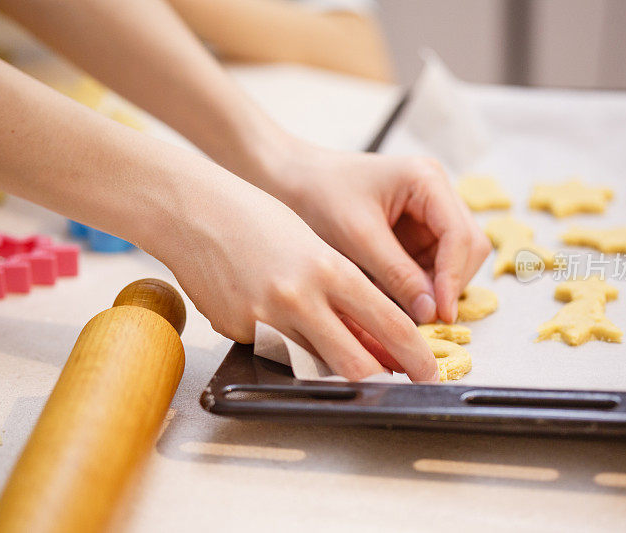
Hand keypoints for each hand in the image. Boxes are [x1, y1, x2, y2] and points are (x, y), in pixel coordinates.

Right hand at [155, 170, 439, 381]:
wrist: (196, 211)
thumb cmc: (259, 219)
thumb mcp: (314, 246)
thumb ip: (346, 293)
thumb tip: (375, 339)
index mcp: (328, 269)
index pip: (387, 322)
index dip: (415, 353)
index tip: (429, 368)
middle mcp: (300, 298)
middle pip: (357, 361)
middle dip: (386, 380)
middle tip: (404, 385)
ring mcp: (266, 319)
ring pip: (317, 366)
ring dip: (339, 371)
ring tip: (355, 365)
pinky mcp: (239, 331)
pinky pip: (276, 353)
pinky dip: (292, 350)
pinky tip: (289, 330)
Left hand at [259, 141, 490, 324]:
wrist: (290, 181)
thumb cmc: (318, 196)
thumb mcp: (357, 237)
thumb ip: (397, 274)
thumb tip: (433, 313)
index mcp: (426, 180)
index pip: (460, 235)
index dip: (453, 278)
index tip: (440, 314)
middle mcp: (436, 193)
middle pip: (467, 248)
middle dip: (449, 284)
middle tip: (424, 319)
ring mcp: (429, 212)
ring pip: (453, 261)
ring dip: (434, 288)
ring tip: (402, 308)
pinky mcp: (416, 231)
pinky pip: (431, 265)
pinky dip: (419, 286)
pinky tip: (393, 297)